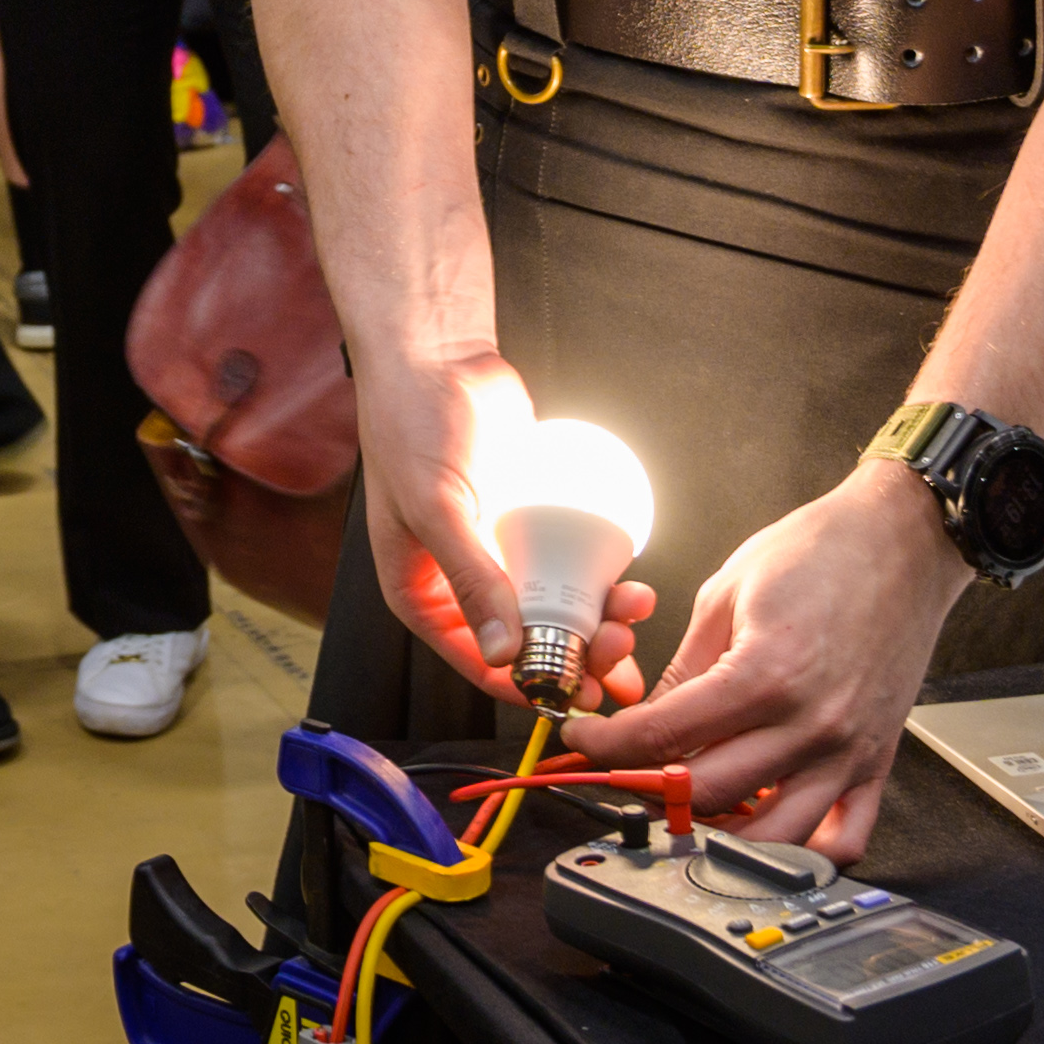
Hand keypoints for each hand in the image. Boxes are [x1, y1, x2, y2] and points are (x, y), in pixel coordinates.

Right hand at [351, 346, 642, 708]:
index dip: (534, 685)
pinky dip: (599, 575)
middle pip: (529, 641)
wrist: (435, 354)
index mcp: (422, 594)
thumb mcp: (436, 508)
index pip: (480, 664)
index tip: (583, 689)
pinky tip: (628, 575)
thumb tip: (504, 653)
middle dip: (580, 652)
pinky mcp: (529, 521)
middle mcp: (461, 581)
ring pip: (556, 606)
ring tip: (634, 604)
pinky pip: (568, 560)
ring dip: (599, 617)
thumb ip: (470, 581)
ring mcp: (500, 552)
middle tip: (620, 645)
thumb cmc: (409, 423)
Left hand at [563, 461, 975, 861]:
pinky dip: (802, 850)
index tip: (584, 741)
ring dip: (719, 833)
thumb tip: (646, 719)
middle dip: (646, 788)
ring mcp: (849, 751)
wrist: (903, 540)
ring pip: (771, 838)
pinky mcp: (879, 762)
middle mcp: (811, 724)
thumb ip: (684, 668)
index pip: (663, 736)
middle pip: (706, 794)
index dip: (607, 745)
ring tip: (688, 804)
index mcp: (765, 673)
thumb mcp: (726, 593)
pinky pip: (845, 839)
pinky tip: (768, 827)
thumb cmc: (821, 552)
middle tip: (621, 770)